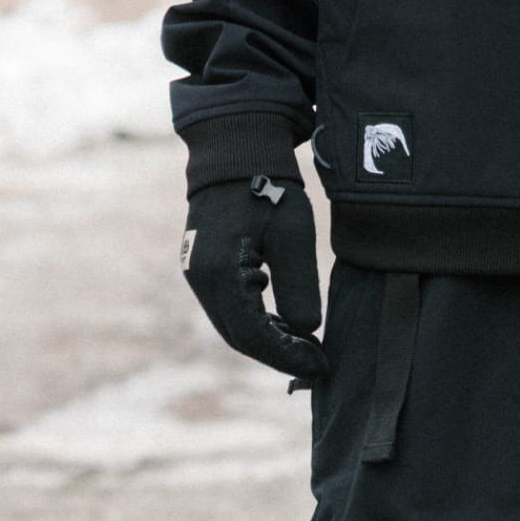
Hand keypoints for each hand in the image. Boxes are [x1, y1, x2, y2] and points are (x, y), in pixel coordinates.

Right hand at [181, 172, 329, 380]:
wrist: (236, 153)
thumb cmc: (268, 187)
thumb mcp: (293, 234)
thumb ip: (298, 286)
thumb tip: (306, 331)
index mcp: (221, 274)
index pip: (253, 335)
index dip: (288, 357)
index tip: (321, 367)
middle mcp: (201, 280)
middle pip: (239, 337)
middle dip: (279, 355)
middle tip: (318, 363)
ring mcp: (198, 274)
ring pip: (233, 325)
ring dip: (268, 340)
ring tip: (307, 347)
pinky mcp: (204, 268)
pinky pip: (229, 308)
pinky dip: (257, 322)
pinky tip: (285, 323)